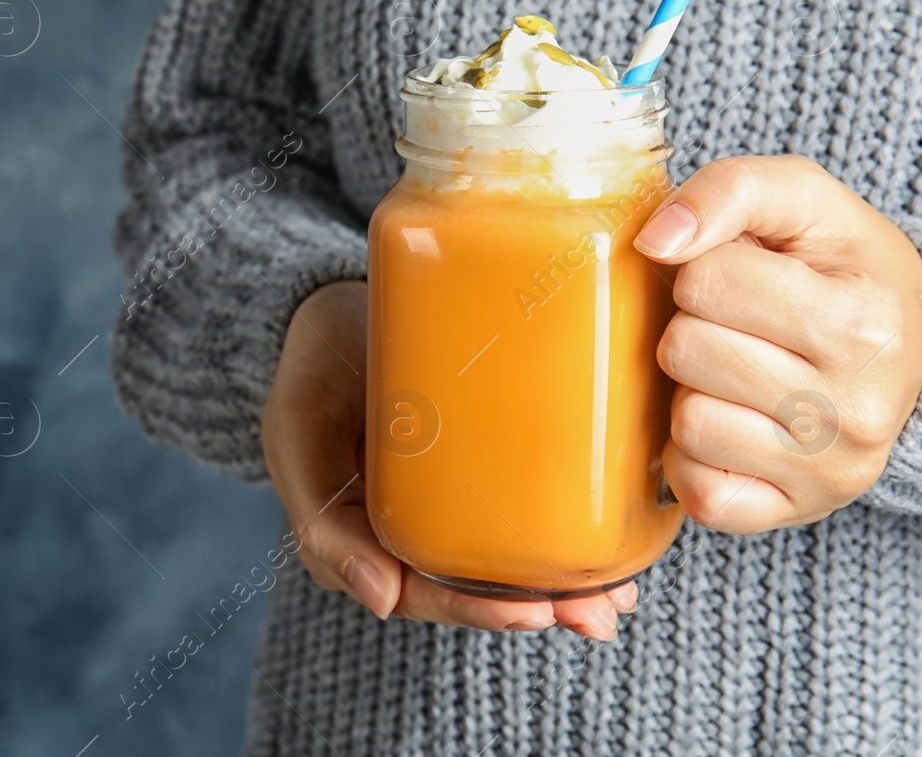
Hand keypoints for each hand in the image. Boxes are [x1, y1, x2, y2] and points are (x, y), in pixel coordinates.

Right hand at [260, 280, 633, 640]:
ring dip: (568, 582)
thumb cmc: (312, 372)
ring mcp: (456, 498)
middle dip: (541, 606)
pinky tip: (623, 536)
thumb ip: (323, 521)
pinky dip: (573, 523)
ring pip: (512, 555)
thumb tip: (382, 602)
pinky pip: (531, 500)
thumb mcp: (298, 441)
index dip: (479, 610)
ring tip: (620, 596)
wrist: (336, 307)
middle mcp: (416, 530)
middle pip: (480, 585)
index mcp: (367, 541)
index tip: (531, 613)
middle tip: (598, 613)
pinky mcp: (489, 459)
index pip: (426, 593)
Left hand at [634, 155, 921, 534]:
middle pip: (687, 352)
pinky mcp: (796, 510)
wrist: (907, 350)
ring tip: (731, 373)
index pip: (707, 281)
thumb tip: (653, 241)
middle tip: (732, 326)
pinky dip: (692, 456)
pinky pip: (698, 492)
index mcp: (862, 322)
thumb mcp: (803, 200)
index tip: (739, 277)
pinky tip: (726, 422)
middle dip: (691, 326)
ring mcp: (830, 471)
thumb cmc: (841, 267)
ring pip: (688, 424)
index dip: (704, 269)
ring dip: (690, 391)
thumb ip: (729, 191)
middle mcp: (856, 408)